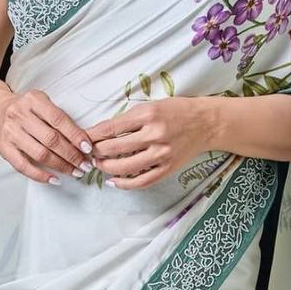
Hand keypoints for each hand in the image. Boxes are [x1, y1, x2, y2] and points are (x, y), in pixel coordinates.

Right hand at [0, 87, 94, 183]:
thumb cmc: (26, 109)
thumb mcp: (42, 103)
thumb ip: (59, 118)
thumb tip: (83, 141)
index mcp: (33, 100)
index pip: (59, 119)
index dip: (75, 135)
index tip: (88, 148)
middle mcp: (20, 115)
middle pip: (51, 139)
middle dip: (71, 155)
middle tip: (85, 164)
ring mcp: (10, 132)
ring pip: (40, 154)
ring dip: (60, 166)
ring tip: (74, 171)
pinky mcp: (4, 148)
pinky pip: (23, 166)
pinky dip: (40, 175)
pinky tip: (54, 179)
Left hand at [86, 97, 213, 188]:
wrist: (207, 123)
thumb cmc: (177, 111)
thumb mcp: (152, 106)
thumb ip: (129, 119)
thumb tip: (101, 132)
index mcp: (148, 114)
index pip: (111, 127)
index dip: (93, 135)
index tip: (83, 138)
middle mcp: (154, 134)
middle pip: (114, 147)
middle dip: (96, 151)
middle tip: (88, 152)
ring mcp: (162, 153)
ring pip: (125, 166)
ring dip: (106, 167)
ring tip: (98, 165)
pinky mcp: (168, 168)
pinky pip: (142, 181)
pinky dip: (125, 184)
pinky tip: (113, 182)